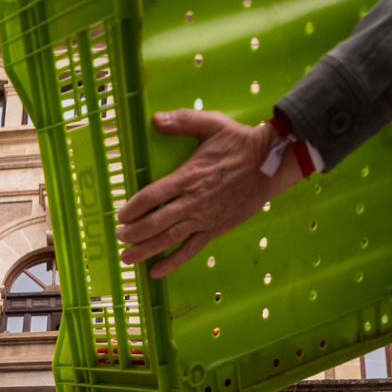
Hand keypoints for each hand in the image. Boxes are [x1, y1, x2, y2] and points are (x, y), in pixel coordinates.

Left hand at [115, 111, 303, 277]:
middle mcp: (193, 201)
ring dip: (146, 250)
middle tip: (120, 237)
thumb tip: (156, 120)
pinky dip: (173, 263)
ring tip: (127, 257)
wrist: (271, 163)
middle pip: (156, 222)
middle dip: (134, 233)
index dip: (133, 208)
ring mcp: (204, 218)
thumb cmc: (241, 143)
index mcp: (188, 177)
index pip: (152, 196)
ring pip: (169, 239)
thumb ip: (183, 121)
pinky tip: (156, 272)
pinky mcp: (215, 229)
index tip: (120, 215)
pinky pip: (191, 250)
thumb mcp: (212, 124)